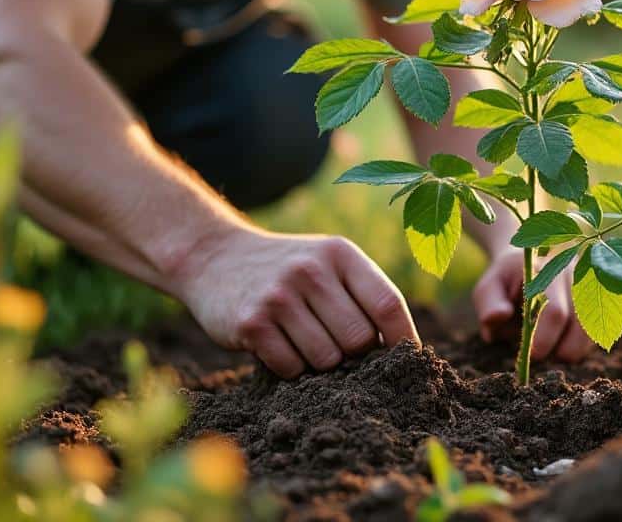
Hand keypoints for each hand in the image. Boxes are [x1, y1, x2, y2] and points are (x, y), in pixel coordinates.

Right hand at [172, 228, 418, 377]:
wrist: (216, 258)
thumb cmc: (289, 271)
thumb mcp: (327, 264)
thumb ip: (363, 295)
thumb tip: (402, 353)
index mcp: (340, 254)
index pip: (387, 304)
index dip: (403, 340)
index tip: (406, 362)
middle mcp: (311, 270)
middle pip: (359, 340)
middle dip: (354, 355)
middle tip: (336, 345)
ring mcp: (279, 296)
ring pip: (327, 360)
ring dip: (320, 364)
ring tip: (304, 341)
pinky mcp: (251, 323)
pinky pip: (291, 368)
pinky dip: (291, 368)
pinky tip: (278, 345)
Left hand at [472, 247, 592, 362]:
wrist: (525, 269)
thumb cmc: (505, 284)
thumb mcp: (489, 289)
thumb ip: (489, 303)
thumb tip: (497, 317)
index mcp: (548, 271)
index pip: (555, 312)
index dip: (545, 339)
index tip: (531, 355)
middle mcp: (577, 279)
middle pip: (579, 327)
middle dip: (556, 349)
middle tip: (535, 351)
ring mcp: (591, 293)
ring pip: (589, 336)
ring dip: (566, 349)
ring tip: (545, 340)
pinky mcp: (596, 308)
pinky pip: (592, 339)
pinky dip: (574, 346)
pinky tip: (557, 336)